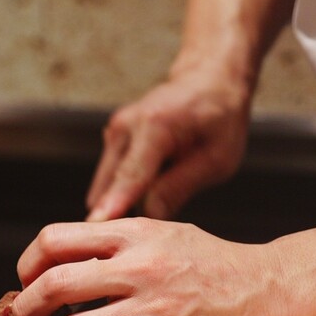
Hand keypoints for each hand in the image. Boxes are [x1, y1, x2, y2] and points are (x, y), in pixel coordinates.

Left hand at [14, 218, 280, 315]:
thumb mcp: (161, 231)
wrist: (262, 291)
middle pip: (56, 285)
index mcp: (133, 234)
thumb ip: (113, 240)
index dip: (29, 261)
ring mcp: (148, 310)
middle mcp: (138, 269)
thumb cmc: (210, 260)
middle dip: (25, 305)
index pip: (57, 240)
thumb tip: (63, 257)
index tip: (25, 277)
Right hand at [86, 64, 250, 220]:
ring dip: (122, 203)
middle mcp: (125, 126)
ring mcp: (113, 133)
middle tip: (144, 235)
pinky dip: (122, 193)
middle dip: (119, 212)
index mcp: (156, 126)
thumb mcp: (217, 159)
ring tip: (154, 202)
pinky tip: (149, 186)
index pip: (131, 175)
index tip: (95, 224)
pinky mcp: (110, 141)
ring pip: (105, 188)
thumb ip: (179, 188)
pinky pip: (109, 181)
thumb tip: (149, 216)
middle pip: (110, 187)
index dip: (115, 202)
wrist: (207, 81)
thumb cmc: (219, 120)